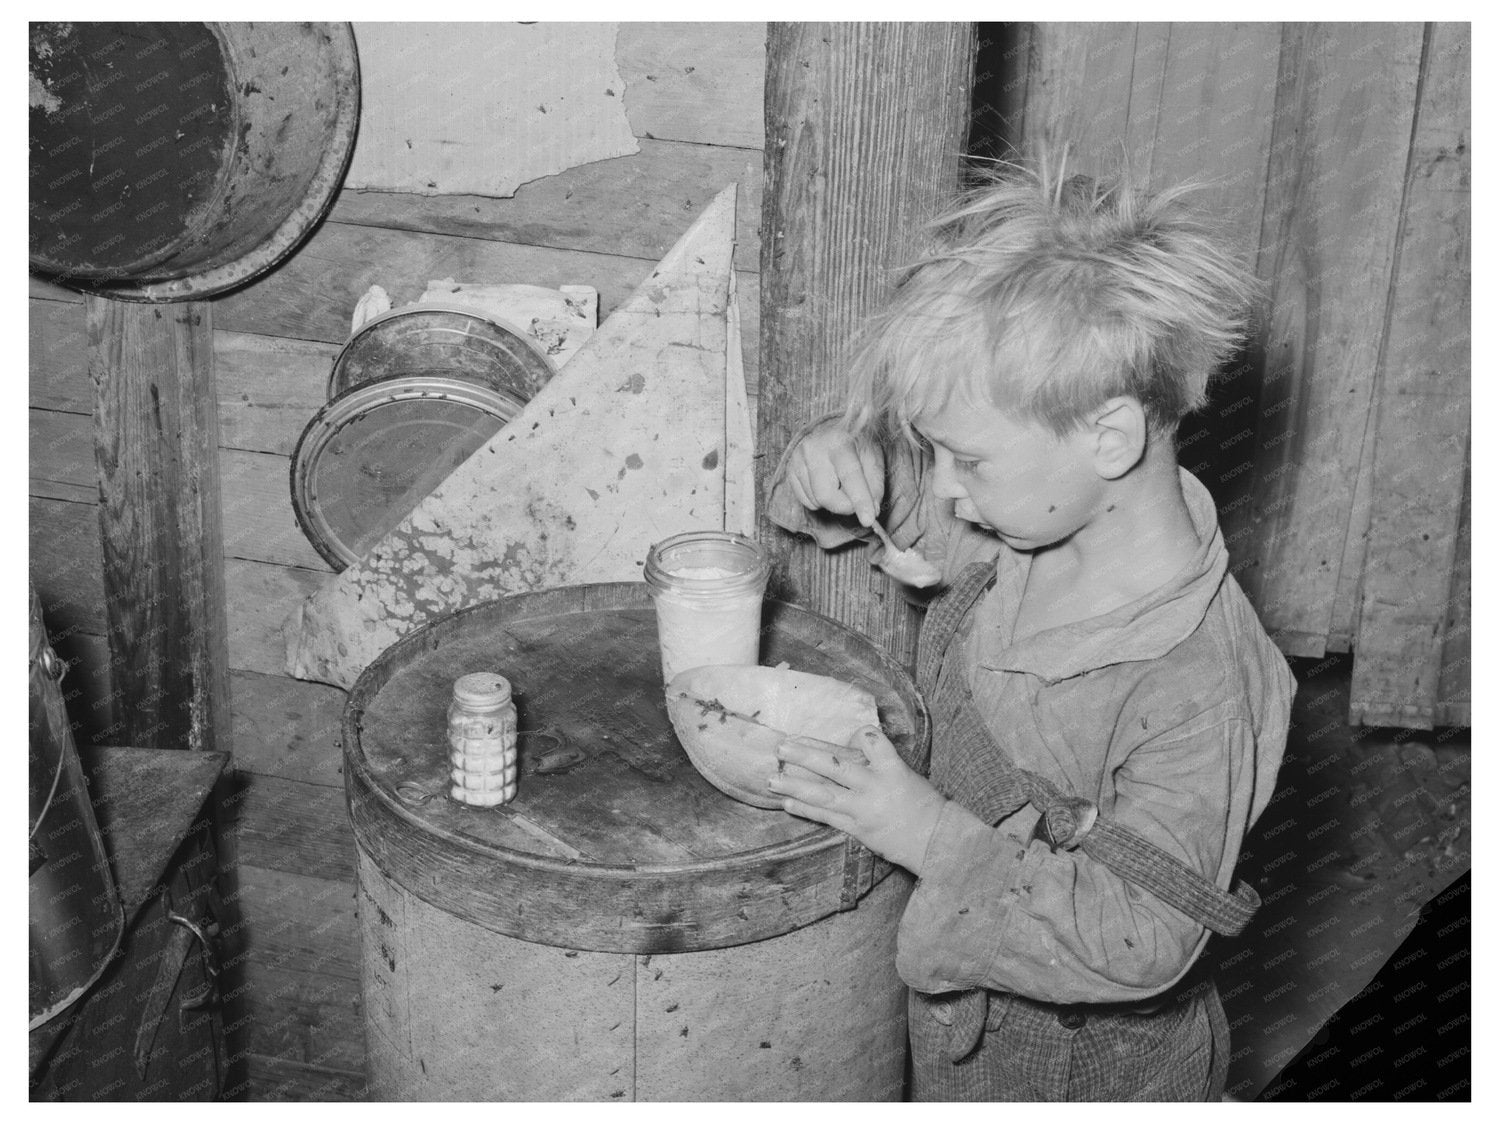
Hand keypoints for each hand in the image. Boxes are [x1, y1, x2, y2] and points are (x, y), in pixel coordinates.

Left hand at [768, 725, 947, 873]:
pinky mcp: (856, 828)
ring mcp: (862, 809)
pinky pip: (826, 817)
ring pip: (824, 794)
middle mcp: (874, 787)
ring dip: (795, 786)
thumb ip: (880, 760)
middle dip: (806, 756)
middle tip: (782, 746)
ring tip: (772, 779)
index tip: (853, 733)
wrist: (935, 840)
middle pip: (836, 767)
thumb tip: (854, 744)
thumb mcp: (907, 774)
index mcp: (892, 769)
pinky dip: (805, 810)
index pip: (872, 741)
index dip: (861, 734)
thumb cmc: (923, 804)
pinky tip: (786, 803)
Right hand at [783, 421, 885, 526]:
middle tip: (855, 502)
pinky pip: (806, 501)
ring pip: (816, 501)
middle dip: (844, 506)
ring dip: (832, 502)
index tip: (868, 521)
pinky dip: (819, 500)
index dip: (860, 500)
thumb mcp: (874, 461)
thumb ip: (875, 487)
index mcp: (840, 440)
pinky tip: (825, 483)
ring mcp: (798, 458)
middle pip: (827, 496)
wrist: (833, 431)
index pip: (850, 475)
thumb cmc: (857, 447)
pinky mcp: (790, 469)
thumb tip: (871, 512)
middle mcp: (814, 447)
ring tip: (838, 483)